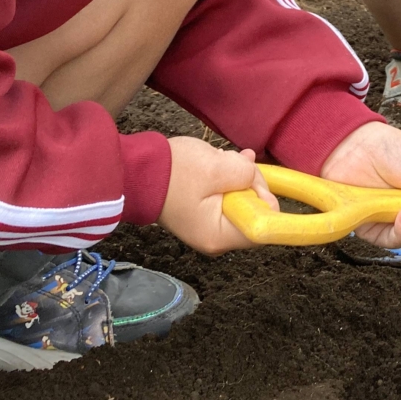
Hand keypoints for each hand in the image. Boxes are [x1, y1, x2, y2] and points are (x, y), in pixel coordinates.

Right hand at [160, 137, 274, 254]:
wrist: (136, 169)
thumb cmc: (172, 172)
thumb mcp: (218, 168)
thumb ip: (248, 176)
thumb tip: (257, 180)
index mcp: (219, 236)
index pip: (264, 225)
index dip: (263, 197)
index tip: (250, 178)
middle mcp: (216, 237)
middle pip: (254, 209)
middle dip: (248, 181)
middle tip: (229, 164)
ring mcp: (209, 223)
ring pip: (241, 197)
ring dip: (236, 174)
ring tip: (216, 162)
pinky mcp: (203, 210)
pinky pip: (228, 193)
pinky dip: (226, 175)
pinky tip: (216, 162)